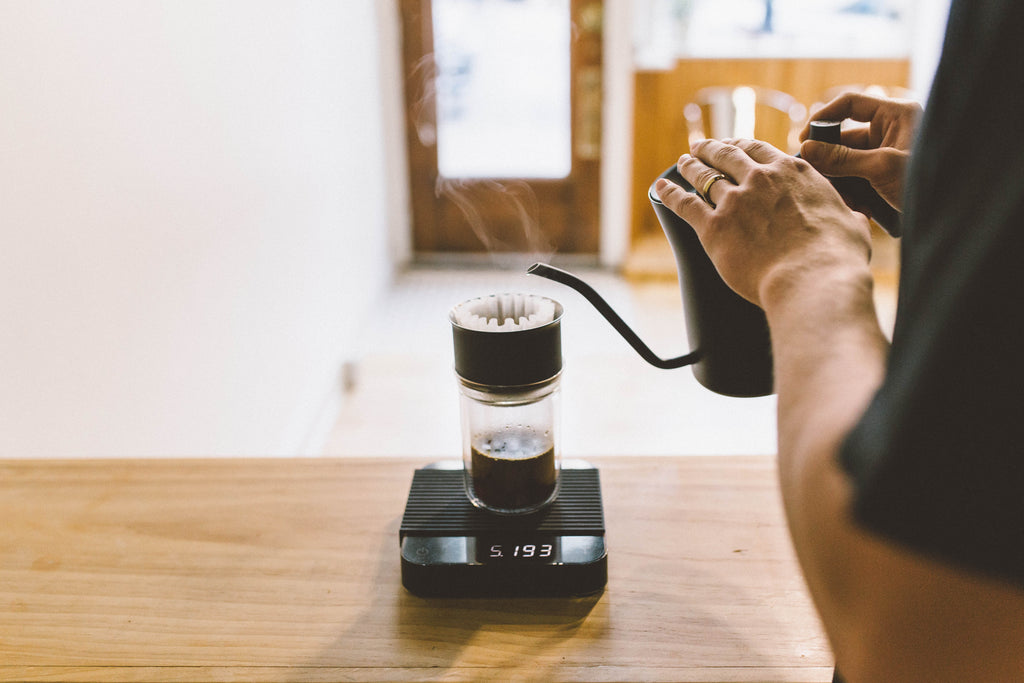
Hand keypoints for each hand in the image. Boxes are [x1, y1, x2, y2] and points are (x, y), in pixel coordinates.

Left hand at [654, 138, 872, 308]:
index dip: (743, 146)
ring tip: (682, 162)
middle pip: (728, 155)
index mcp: (793, 173)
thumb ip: (847, 216)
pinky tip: (661, 188)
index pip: (761, 150)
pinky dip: (670, 193)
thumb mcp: (851, 225)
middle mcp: (761, 180)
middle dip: (712, 148)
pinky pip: (685, 204)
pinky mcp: (714, 227)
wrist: (812, 279)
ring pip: (704, 176)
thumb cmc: (836, 258)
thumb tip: (855, 219)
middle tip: (702, 147)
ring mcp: (735, 201)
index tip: (734, 145)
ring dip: (690, 167)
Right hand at [799, 93, 921, 210]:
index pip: (850, 104)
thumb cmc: (927, 180)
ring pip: (850, 160)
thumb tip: (808, 149)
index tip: (805, 139)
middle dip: (830, 158)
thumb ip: (842, 158)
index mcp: (896, 114)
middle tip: (813, 175)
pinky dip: (852, 190)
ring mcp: (889, 152)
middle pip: (846, 137)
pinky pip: (860, 177)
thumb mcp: (881, 167)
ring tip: (836, 196)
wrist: (955, 209)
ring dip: (839, 178)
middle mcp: (892, 129)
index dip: (824, 117)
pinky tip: (853, 205)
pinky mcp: (887, 174)